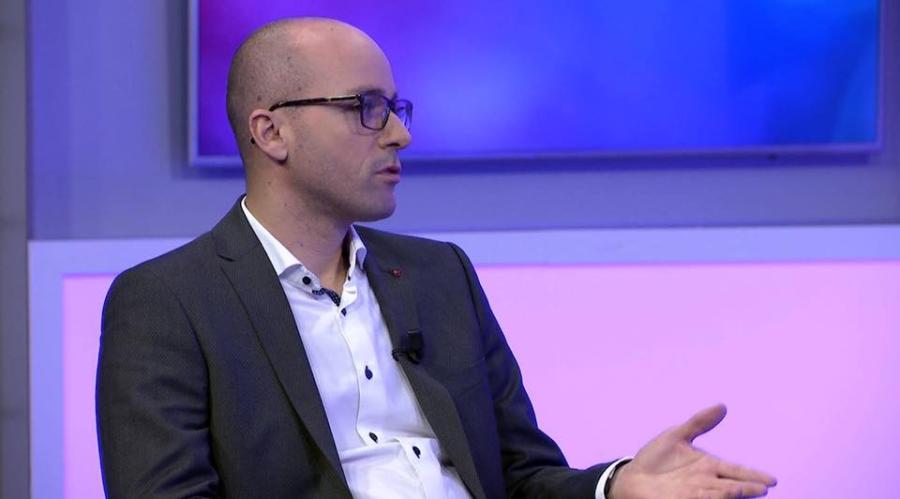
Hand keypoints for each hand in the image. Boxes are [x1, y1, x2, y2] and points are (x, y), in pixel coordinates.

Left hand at [609, 404, 776, 498]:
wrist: (632, 478)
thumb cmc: (654, 459)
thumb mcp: (676, 435)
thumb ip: (699, 422)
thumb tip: (722, 406)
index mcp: (708, 466)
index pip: (736, 471)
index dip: (753, 475)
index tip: (772, 480)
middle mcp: (706, 482)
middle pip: (733, 485)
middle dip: (748, 487)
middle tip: (764, 488)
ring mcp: (696, 494)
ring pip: (721, 495)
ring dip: (734, 494)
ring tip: (749, 491)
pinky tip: (721, 497)